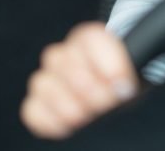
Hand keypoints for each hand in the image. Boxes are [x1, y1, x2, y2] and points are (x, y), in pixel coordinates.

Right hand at [20, 22, 138, 138]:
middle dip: (87, 87)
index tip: (122, 83)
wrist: (113, 95)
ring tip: (86, 116)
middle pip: (60, 59)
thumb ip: (124, 76)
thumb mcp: (131, 75)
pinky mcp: (38, 104)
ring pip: (42, 82)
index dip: (107, 63)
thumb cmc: (121, 83)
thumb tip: (119, 87)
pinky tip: (68, 126)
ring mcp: (48, 78)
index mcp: (90, 40)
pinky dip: (49, 120)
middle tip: (106, 102)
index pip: (90, 38)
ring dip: (66, 103)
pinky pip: (32, 110)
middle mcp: (65, 54)